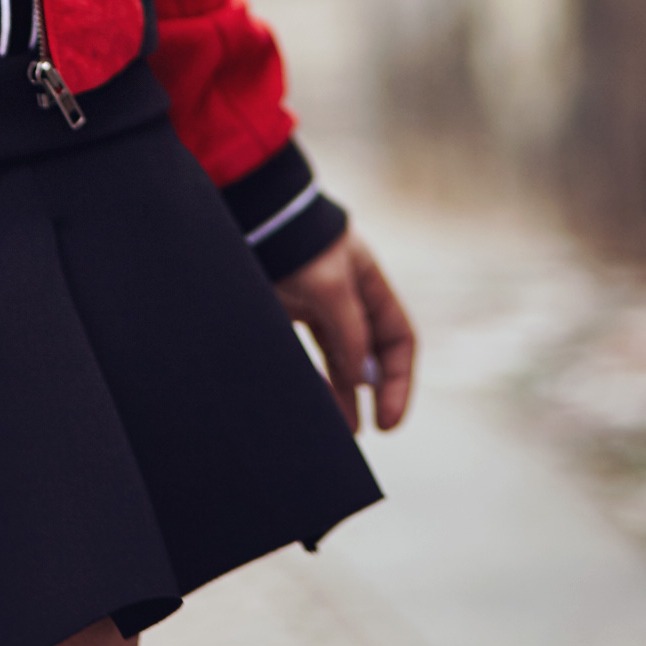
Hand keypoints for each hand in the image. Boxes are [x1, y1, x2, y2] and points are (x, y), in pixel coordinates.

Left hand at [274, 226, 415, 434]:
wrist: (247, 213)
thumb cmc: (295, 241)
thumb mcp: (331, 285)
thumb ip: (350, 332)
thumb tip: (361, 380)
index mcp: (368, 283)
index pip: (397, 339)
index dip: (398, 381)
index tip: (389, 420)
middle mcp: (346, 296)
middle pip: (367, 355)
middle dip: (368, 396)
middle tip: (363, 431)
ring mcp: (314, 305)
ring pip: (335, 359)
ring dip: (338, 393)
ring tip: (335, 429)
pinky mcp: (284, 310)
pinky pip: (305, 353)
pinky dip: (310, 378)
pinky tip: (309, 401)